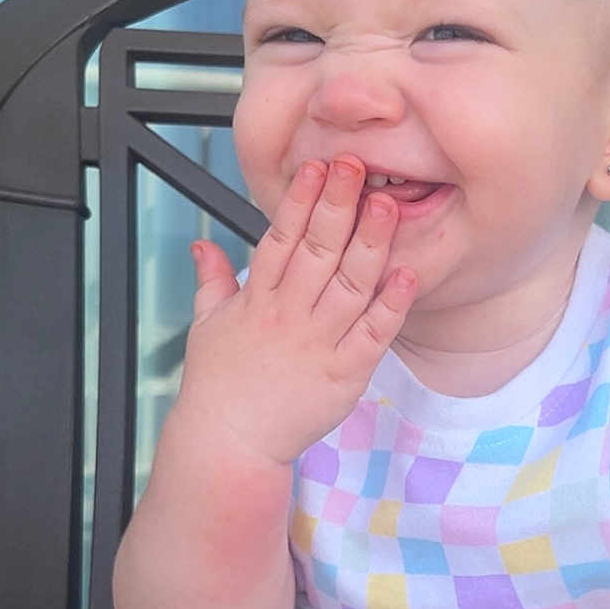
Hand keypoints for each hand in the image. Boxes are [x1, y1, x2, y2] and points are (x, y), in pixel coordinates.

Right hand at [178, 155, 415, 465]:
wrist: (229, 443)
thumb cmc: (219, 386)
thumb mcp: (206, 326)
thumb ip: (212, 281)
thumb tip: (202, 245)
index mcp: (258, 299)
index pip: (281, 238)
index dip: (300, 200)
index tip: (316, 165)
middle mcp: (288, 315)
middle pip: (318, 251)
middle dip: (337, 205)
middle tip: (356, 165)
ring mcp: (318, 344)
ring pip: (349, 285)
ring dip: (370, 243)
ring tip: (387, 205)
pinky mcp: (343, 375)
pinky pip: (372, 334)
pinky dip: (390, 305)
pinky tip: (406, 273)